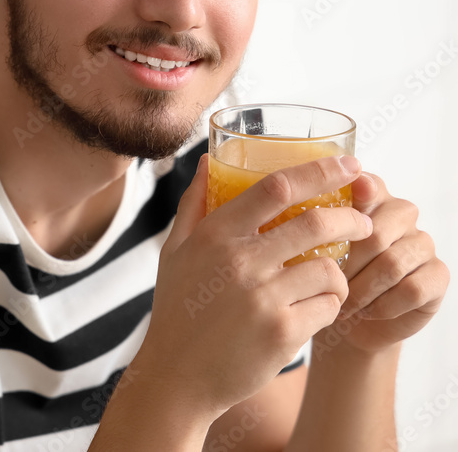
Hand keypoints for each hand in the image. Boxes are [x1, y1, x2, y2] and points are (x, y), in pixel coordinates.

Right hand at [132, 154, 372, 416]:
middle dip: (351, 219)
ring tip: (328, 280)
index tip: (348, 164)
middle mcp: (239, 261)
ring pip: (329, 269)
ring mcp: (262, 297)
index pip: (276, 187)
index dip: (319, 171)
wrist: (177, 377)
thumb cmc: (178, 310)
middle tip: (363, 222)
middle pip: (316, 222)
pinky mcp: (282, 332)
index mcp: (214, 235)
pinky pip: (328, 307)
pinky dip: (328, 307)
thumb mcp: (174, 252)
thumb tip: (208, 160)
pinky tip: (312, 311)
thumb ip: (194, 204)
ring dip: (337, 273)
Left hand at [326, 172, 449, 353]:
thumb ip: (311, 226)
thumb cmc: (327, 278)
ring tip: (343, 303)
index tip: (344, 200)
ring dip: (362, 290)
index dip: (359, 190)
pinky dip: (382, 305)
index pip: (368, 186)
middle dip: (348, 265)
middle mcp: (401, 214)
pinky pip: (411, 289)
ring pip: (392, 264)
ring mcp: (422, 243)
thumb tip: (294, 214)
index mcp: (370, 198)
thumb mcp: (311, 249)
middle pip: (376, 233)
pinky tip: (367, 310)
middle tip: (330, 285)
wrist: (352, 322)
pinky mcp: (437, 274)